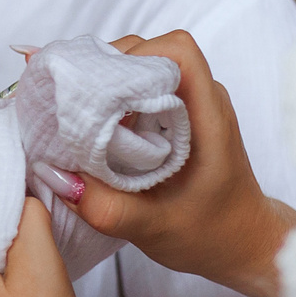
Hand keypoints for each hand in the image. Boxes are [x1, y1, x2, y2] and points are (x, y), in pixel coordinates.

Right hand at [64, 31, 295, 296]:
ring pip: (142, 68)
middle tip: (70, 100)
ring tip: (74, 113)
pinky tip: (88, 123)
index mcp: (208, 115)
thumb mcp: (154, 228)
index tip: (98, 88)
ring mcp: (190, 105)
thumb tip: (52, 174)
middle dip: (106, 69)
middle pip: (151, 51)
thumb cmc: (212, 235)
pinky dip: (111, 99)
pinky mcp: (176, 116)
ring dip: (105, 84)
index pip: (177, 51)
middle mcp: (202, 99)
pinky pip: (141, 89)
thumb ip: (105, 207)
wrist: (243, 244)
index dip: (134, 57)